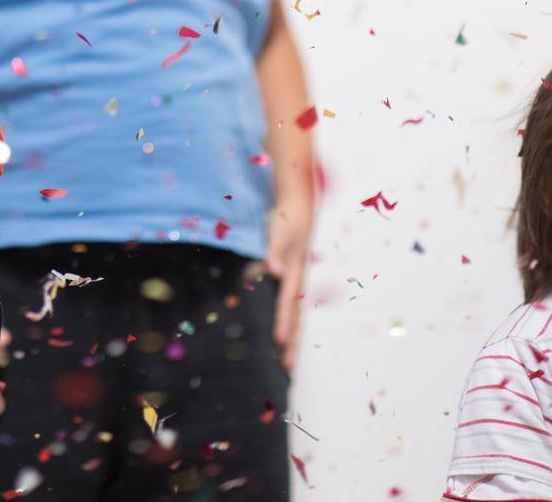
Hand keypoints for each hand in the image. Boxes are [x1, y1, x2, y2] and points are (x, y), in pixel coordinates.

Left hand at [263, 193, 313, 373]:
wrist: (298, 203)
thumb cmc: (287, 216)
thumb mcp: (279, 230)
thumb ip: (276, 250)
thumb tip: (275, 271)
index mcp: (294, 272)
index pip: (288, 303)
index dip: (284, 323)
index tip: (280, 344)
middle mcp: (297, 279)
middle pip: (296, 316)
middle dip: (293, 342)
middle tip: (288, 369)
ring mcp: (296, 278)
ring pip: (295, 312)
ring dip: (292, 335)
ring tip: (287, 358)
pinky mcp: (290, 274)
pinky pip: (289, 303)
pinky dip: (287, 319)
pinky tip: (282, 329)